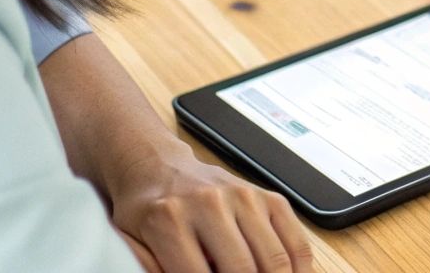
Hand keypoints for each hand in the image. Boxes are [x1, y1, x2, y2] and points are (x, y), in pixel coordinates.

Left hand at [108, 148, 312, 272]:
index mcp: (169, 221)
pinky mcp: (269, 198)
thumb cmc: (147, 213)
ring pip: (275, 261)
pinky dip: (299, 270)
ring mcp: (245, 198)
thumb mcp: (131, 245)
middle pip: (244, 271)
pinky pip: (296, 242)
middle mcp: (210, 204)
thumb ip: (150, 270)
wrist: (159, 167)